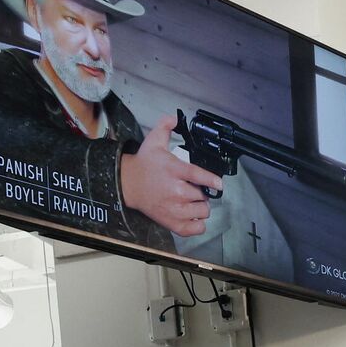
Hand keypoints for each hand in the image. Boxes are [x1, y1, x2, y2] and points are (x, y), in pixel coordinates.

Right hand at [120, 115, 222, 236]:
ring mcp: (173, 209)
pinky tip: (193, 216)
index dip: (211, 180)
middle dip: (202, 192)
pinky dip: (198, 224)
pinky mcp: (170, 222)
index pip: (197, 175)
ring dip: (201, 207)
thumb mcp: (154, 141)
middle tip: (193, 188)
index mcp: (173, 170)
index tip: (218, 184)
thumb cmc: (144, 164)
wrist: (127, 184)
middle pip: (202, 195)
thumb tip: (174, 117)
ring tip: (192, 201)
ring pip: (202, 211)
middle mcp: (175, 190)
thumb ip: (166, 126)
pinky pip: (193, 229)